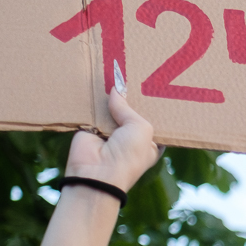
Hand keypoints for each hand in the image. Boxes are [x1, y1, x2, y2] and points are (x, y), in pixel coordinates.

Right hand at [64, 80, 160, 195]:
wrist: (97, 173)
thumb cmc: (128, 155)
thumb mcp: (140, 128)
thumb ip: (128, 107)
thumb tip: (116, 90)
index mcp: (149, 143)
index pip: (154, 122)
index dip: (153, 107)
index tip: (154, 87)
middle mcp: (130, 138)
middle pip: (131, 112)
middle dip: (132, 97)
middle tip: (134, 73)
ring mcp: (110, 133)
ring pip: (112, 109)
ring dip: (112, 96)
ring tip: (116, 72)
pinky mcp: (91, 128)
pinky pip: (94, 110)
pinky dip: (94, 100)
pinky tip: (98, 80)